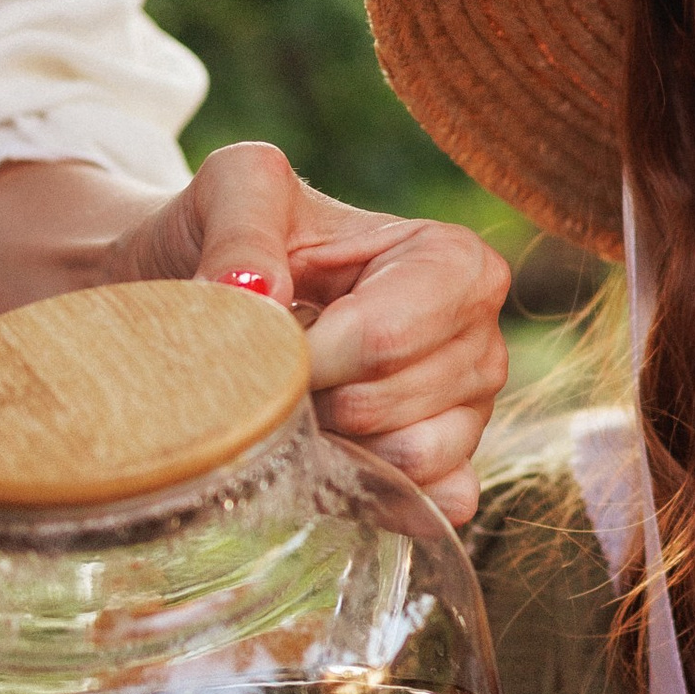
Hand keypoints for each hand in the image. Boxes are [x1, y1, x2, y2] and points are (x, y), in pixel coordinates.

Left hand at [98, 144, 509, 524]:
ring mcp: (472, 410)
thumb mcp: (232, 190)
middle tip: (273, 373)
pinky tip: (329, 456)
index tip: (266, 340)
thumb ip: (243, 228)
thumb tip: (256, 293)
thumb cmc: (237, 236)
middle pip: (392, 400)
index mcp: (450, 259)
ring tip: (298, 405)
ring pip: (411, 458)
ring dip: (336, 445)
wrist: (216, 295)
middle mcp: (478, 337)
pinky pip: (436, 503)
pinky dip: (373, 493)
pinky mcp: (452, 470)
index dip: (315, 353)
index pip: (391, 333)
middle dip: (313, 400)